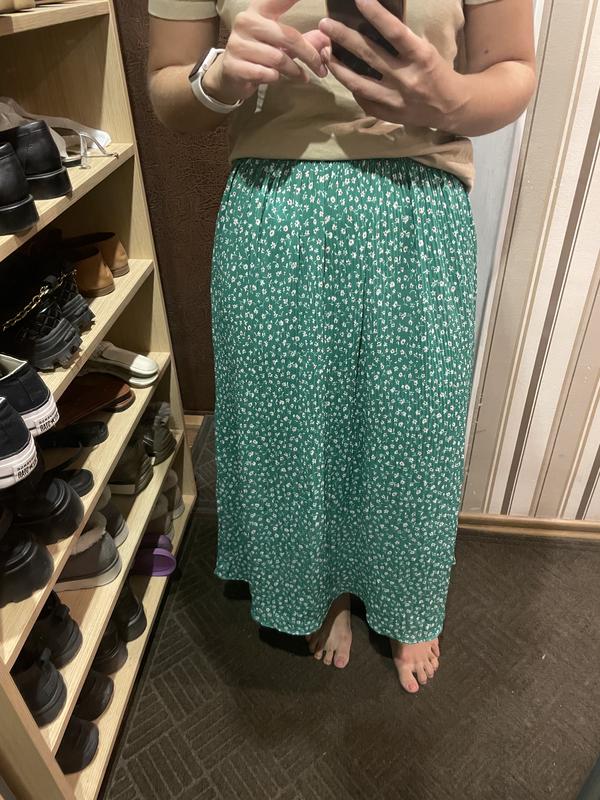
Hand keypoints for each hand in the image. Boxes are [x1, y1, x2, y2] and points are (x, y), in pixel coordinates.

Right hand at [203, 0, 330, 104]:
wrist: (230, 74)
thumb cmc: (260, 54)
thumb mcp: (282, 44)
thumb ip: (305, 40)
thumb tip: (327, 40)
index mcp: (259, 9)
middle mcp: (246, 21)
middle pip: (288, 36)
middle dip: (309, 54)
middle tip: (321, 68)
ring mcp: (238, 43)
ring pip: (278, 58)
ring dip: (294, 70)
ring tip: (301, 76)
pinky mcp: (234, 65)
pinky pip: (265, 73)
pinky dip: (276, 78)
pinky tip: (277, 78)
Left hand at [318, 0, 466, 130]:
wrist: (452, 108)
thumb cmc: (437, 72)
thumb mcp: (425, 51)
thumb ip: (402, 42)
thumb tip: (374, 24)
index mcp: (420, 56)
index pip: (394, 32)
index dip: (376, 14)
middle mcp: (406, 78)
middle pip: (369, 55)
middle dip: (343, 37)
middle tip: (324, 24)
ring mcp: (395, 99)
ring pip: (359, 82)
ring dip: (338, 67)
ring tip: (325, 53)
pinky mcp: (389, 115)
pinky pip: (364, 100)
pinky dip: (352, 87)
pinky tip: (342, 75)